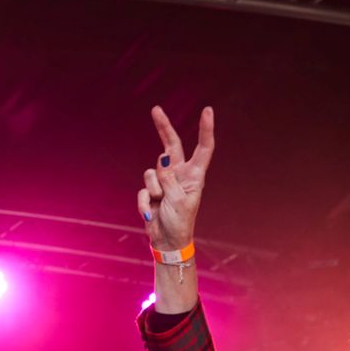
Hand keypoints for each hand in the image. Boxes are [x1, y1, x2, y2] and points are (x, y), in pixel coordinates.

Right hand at [138, 105, 214, 253]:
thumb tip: (162, 157)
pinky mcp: (151, 190)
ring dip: (154, 189)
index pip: (203, 148)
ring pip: (151, 172)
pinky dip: (145, 203)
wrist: (167, 241)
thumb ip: (169, 178)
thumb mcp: (179, 200)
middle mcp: (180, 174)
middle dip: (163, 127)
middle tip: (156, 109)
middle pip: (171, 145)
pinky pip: (143, 190)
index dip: (205, 129)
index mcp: (195, 175)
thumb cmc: (180, 222)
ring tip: (161, 204)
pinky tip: (151, 213)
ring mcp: (164, 181)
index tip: (207, 110)